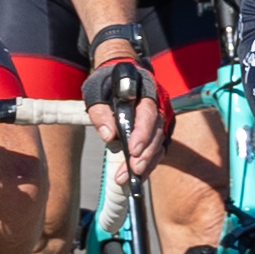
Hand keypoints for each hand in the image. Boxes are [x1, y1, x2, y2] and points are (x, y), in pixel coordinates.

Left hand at [83, 30, 161, 169]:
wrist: (117, 75)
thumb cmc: (106, 82)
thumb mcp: (95, 92)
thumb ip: (100, 113)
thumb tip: (108, 136)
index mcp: (146, 91)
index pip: (148, 113)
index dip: (142, 132)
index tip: (132, 149)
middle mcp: (158, 105)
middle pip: (157, 132)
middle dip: (145, 154)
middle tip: (132, 170)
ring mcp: (159, 119)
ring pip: (159, 144)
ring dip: (147, 163)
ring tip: (130, 178)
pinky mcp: (156, 132)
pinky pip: (156, 150)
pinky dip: (148, 164)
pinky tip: (136, 176)